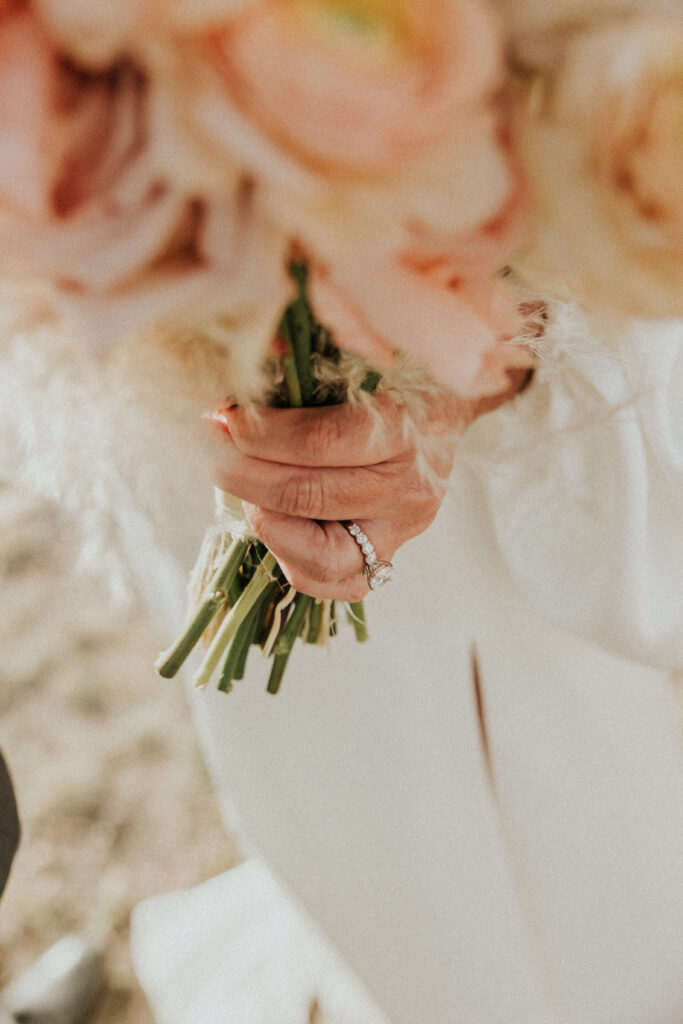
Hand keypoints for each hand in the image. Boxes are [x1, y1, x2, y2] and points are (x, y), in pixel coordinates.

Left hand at [212, 371, 529, 600]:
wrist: (449, 407)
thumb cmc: (399, 374)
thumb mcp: (362, 357)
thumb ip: (306, 365)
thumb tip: (241, 372)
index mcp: (405, 428)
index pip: (319, 442)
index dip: (258, 433)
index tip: (221, 416)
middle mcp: (409, 487)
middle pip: (309, 496)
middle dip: (243, 472)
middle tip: (210, 449)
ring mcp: (402, 529)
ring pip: (323, 556)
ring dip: (265, 522)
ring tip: (244, 486)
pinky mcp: (390, 553)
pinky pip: (339, 583)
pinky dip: (295, 561)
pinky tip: (273, 524)